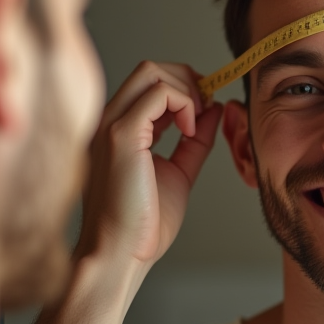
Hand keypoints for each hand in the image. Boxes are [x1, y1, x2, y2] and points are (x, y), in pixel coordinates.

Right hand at [76, 61, 222, 269]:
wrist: (122, 254)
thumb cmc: (144, 223)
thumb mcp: (179, 171)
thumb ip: (194, 140)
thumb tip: (214, 110)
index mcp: (119, 128)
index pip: (150, 83)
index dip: (185, 88)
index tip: (206, 110)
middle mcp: (110, 120)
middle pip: (150, 69)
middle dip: (189, 80)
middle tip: (208, 109)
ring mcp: (111, 125)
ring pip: (152, 73)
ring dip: (188, 91)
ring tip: (198, 123)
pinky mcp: (121, 135)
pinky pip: (158, 94)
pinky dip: (184, 104)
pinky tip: (190, 131)